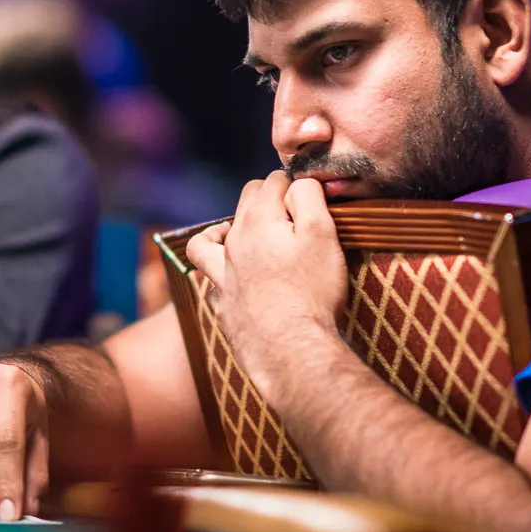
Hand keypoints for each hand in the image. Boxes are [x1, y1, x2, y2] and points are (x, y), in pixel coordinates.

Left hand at [185, 171, 347, 400]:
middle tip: (291, 213)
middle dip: (266, 198)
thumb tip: (298, 182)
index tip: (308, 196)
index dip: (294, 184)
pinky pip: (211, 280)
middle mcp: (233, 242)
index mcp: (258, 219)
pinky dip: (219, 273)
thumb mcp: (322, 234)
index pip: (273, 181)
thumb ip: (308, 197)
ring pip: (208, 239)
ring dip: (222, 231)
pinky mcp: (223, 303)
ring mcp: (223, 273)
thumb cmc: (311, 291)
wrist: (290, 350)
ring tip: (235, 234)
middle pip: (245, 202)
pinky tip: (233, 279)